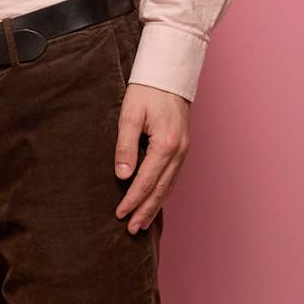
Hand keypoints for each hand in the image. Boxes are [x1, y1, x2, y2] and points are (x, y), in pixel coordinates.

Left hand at [114, 83, 188, 234]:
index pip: (146, 181)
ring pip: (168, 186)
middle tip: (131, 230)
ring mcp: (184, 151)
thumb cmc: (146, 90)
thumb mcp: (129, 114)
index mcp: (166, 144)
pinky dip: (162, 192)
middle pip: (160, 190)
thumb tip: (122, 175)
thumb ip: (125, 145)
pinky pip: (172, 177)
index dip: (132, 200)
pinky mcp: (182, 148)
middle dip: (145, 211)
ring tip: (141, 222)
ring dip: (154, 205)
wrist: (168, 74)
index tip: (119, 214)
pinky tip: (154, 201)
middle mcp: (179, 152)